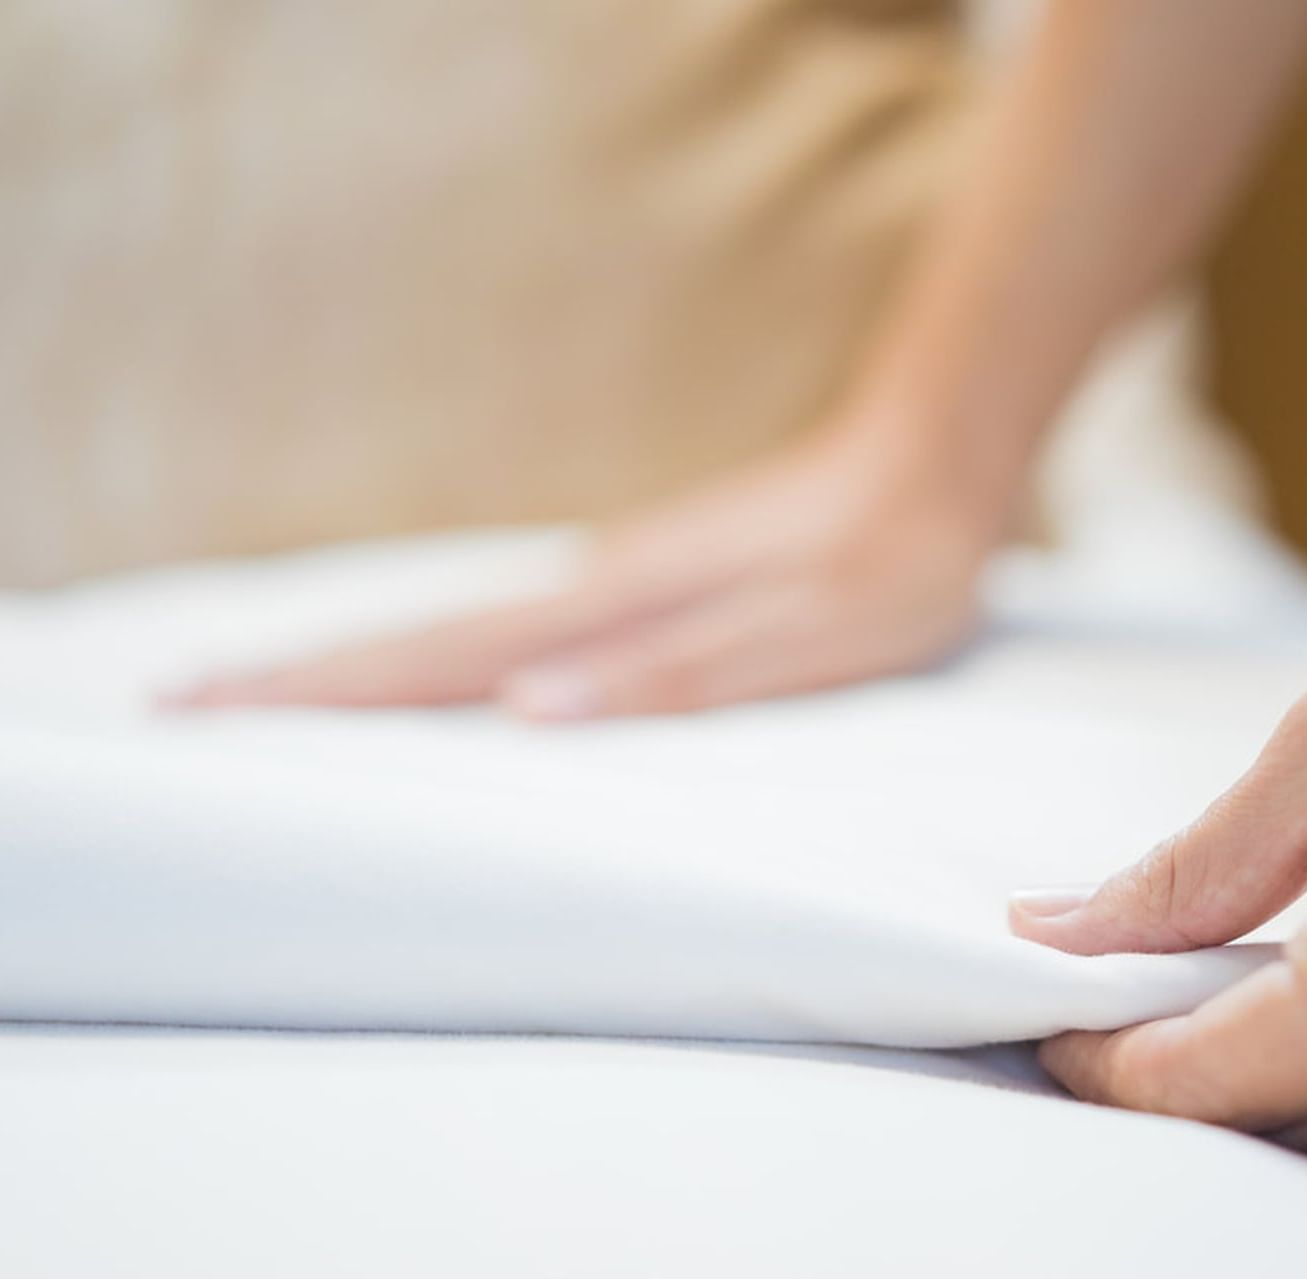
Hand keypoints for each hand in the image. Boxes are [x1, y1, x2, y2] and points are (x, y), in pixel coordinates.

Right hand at [173, 419, 1010, 719]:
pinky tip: (429, 685)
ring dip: (364, 667)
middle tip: (188, 700)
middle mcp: (597, 584)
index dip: (326, 689)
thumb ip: (677, 681)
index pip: (442, 658)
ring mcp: (614, 578)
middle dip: (307, 676)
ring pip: (463, 631)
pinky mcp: (640, 583)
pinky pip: (517, 630)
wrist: (928, 465)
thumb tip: (531, 713)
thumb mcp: (806, 640)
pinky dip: (447, 658)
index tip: (212, 707)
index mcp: (619, 605)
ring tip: (271, 700)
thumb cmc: (882, 566)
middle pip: (424, 638)